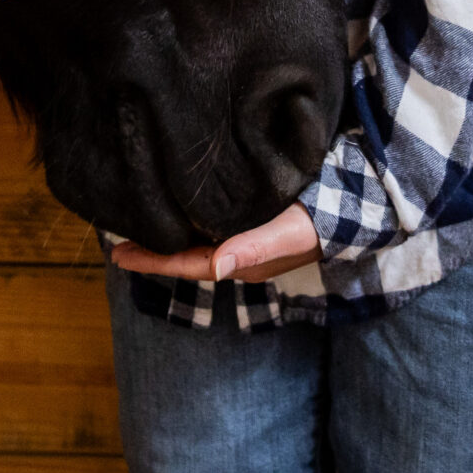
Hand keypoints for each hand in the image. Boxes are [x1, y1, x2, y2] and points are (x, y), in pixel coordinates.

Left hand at [110, 202, 319, 283]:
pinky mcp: (254, 224)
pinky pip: (211, 230)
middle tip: (116, 245)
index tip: (118, 256)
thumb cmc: (322, 217)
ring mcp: (247, 242)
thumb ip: (254, 248)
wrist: (356, 203)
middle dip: (153, 253)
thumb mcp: (288, 232)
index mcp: (244, 262)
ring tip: (138, 229)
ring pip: (197, 244)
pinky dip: (187, 224)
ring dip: (168, 238)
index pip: (189, 265)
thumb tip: (216, 269)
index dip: (153, 261)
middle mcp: (241, 256)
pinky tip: (175, 213)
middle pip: (187, 258)